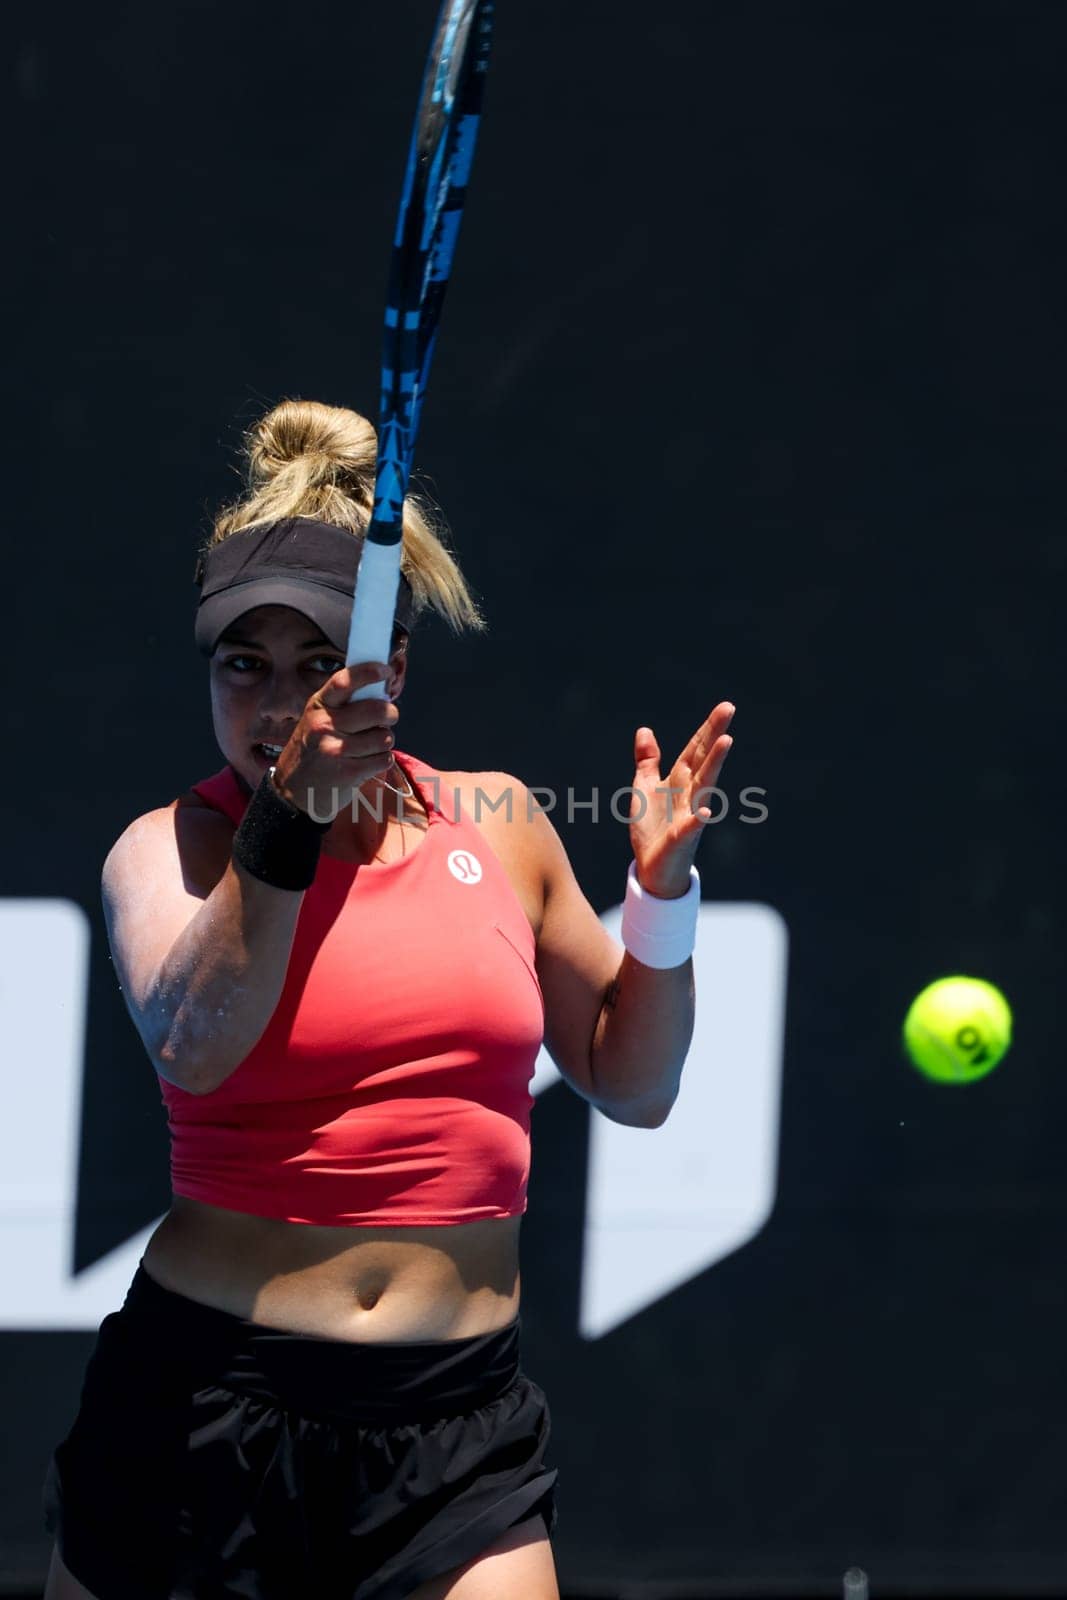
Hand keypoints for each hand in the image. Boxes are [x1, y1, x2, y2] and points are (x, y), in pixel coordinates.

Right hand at [271, 661, 399, 821]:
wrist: (292, 792)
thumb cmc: (312, 751)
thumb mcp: (317, 720)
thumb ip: (344, 705)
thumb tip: (382, 690)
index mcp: (318, 706)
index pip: (344, 681)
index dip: (368, 673)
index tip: (385, 671)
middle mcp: (324, 725)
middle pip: (377, 710)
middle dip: (390, 714)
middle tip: (386, 719)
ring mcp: (335, 750)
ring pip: (384, 736)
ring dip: (383, 742)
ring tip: (368, 747)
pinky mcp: (347, 772)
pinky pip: (384, 759)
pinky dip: (381, 761)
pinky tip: (366, 763)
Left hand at [627, 702, 735, 897]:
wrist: (653, 868)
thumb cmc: (654, 828)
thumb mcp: (645, 788)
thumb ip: (648, 760)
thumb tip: (645, 730)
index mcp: (679, 780)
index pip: (694, 749)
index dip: (707, 728)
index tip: (725, 706)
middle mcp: (689, 793)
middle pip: (703, 758)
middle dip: (714, 734)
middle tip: (729, 709)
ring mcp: (689, 814)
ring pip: (704, 785)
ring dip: (714, 764)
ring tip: (726, 741)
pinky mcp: (682, 837)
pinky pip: (692, 827)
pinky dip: (698, 819)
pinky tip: (706, 810)